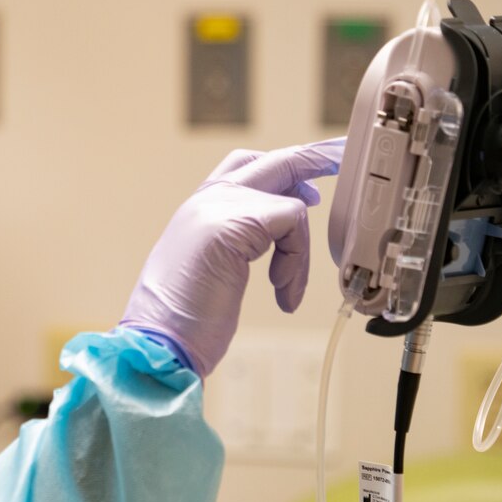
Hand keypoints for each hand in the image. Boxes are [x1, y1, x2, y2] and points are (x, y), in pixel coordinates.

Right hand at [120, 138, 344, 377]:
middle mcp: (206, 200)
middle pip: (271, 160)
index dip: (281, 166)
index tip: (314, 176)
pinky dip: (297, 260)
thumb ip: (240, 241)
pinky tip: (280, 291)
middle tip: (343, 161)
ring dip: (300, 248)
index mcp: (198, 211)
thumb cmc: (183, 320)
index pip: (243, 168)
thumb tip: (282, 226)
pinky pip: (293, 220)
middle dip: (315, 159)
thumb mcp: (213, 269)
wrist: (159, 342)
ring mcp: (218, 206)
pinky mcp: (236, 221)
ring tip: (286, 286)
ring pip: (290, 198)